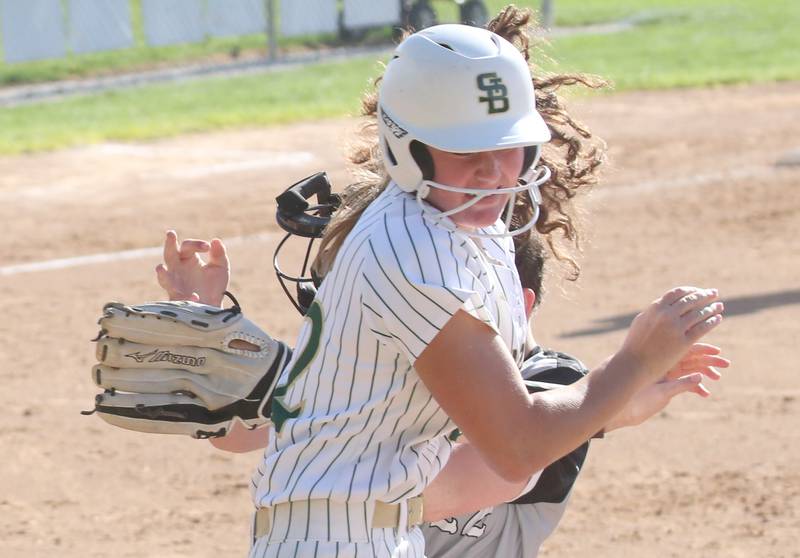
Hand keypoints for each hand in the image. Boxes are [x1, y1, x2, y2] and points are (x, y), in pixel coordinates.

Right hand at [155, 230, 229, 306]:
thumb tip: (215, 240)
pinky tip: (195, 296)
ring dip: (162, 274)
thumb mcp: (220, 269)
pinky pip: (177, 297)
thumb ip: (219, 255)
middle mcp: (177, 269)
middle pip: (169, 254)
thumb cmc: (214, 286)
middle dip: (169, 245)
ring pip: (163, 277)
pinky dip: (186, 297)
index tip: (207, 247)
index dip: (196, 244)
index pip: (187, 246)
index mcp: (187, 259)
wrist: (213, 307)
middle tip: (171, 234)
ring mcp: (174, 284)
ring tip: (160, 269)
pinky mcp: (176, 299)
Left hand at [607, 343, 729, 430]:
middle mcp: (665, 365)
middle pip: (690, 358)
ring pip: (690, 370)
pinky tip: (705, 393)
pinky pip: (685, 383)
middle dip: (708, 360)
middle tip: (725, 364)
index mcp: (662, 360)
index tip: (717, 350)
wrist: (623, 409)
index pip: (684, 349)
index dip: (702, 349)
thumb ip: (680, 386)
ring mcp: (667, 375)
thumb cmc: (637, 399)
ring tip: (717, 378)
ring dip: (704, 373)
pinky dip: (695, 387)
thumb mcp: (661, 392)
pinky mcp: (668, 386)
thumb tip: (699, 379)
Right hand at [618, 287, 723, 384]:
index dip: (691, 290)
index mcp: (655, 308)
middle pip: (691, 300)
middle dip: (705, 295)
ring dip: (712, 308)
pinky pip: (702, 328)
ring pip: (699, 313)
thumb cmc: (636, 343)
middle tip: (714, 293)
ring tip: (719, 305)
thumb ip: (655, 310)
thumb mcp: (642, 321)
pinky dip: (712, 321)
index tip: (699, 290)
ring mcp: (675, 329)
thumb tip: (667, 302)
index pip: (678, 293)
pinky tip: (718, 318)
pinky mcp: (683, 343)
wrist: (635, 364)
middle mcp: (666, 315)